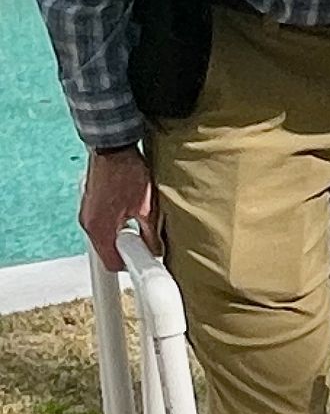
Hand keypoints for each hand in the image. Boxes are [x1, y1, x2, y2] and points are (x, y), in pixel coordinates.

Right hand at [80, 146, 158, 271]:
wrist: (113, 146)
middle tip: (148, 243)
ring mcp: (87, 213)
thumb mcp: (147, 208)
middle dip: (129, 250)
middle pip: (108, 251)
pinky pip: (104, 224)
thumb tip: (157, 250)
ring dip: (124, 236)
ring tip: (142, 223)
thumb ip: (151, 234)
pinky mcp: (91, 203)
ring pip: (107, 237)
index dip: (132, 267)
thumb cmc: (126, 173)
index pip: (112, 264)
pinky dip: (118, 224)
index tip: (146, 264)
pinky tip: (132, 213)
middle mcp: (88, 223)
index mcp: (100, 229)